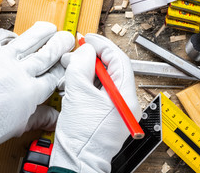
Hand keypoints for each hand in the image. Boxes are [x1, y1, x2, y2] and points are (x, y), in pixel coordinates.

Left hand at [0, 22, 73, 168]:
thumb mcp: (19, 126)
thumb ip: (40, 117)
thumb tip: (55, 118)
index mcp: (31, 91)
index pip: (55, 73)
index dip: (64, 65)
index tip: (68, 60)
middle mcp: (20, 72)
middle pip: (47, 53)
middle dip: (60, 43)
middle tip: (67, 37)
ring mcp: (2, 59)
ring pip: (29, 40)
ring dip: (42, 32)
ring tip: (50, 27)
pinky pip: (1, 36)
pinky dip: (10, 34)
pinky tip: (15, 36)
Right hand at [49, 33, 140, 172]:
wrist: (77, 163)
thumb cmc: (81, 138)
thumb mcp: (78, 93)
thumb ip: (82, 66)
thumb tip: (86, 50)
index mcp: (126, 96)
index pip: (119, 60)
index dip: (102, 46)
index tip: (88, 39)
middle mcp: (127, 102)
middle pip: (113, 69)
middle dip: (93, 58)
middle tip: (76, 52)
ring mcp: (119, 108)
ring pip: (105, 79)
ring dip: (88, 70)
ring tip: (72, 67)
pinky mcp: (109, 113)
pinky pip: (100, 91)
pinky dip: (88, 83)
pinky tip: (75, 80)